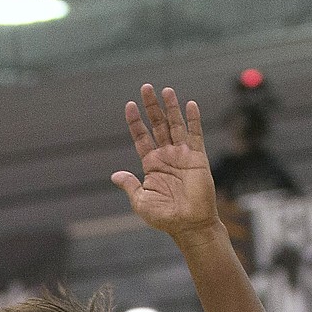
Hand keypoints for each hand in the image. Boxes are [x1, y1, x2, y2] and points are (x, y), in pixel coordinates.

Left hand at [111, 85, 219, 241]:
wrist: (189, 224)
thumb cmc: (164, 217)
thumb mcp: (141, 201)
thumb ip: (130, 185)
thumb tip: (114, 175)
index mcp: (151, 164)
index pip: (141, 137)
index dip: (135, 121)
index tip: (129, 105)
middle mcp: (166, 156)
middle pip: (157, 125)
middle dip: (151, 107)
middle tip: (145, 87)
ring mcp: (182, 154)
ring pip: (175, 125)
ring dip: (170, 107)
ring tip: (165, 90)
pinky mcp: (197, 157)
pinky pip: (195, 134)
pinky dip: (193, 120)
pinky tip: (189, 104)